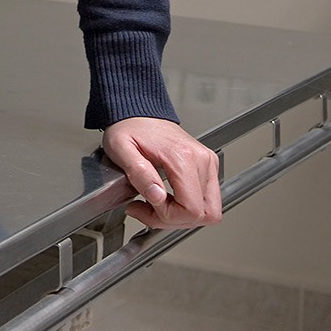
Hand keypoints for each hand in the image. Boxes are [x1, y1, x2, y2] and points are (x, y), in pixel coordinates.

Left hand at [100, 116, 220, 229]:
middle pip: (204, 214)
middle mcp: (201, 159)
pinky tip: (167, 198)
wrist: (138, 111)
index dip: (167, 217)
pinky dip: (188, 207)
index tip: (144, 206)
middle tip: (149, 207)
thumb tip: (157, 196)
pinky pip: (207, 201)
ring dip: (182, 216)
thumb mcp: (121, 149)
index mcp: (182, 156)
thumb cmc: (129, 128)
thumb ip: (139, 173)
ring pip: (209, 211)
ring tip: (157, 203)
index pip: (191, 209)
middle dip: (174, 220)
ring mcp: (207, 162)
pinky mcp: (208, 165)